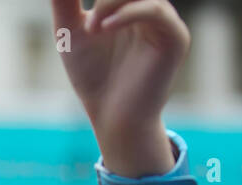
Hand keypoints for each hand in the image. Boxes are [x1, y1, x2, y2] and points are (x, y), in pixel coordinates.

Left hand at [51, 0, 189, 169]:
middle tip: (86, 21)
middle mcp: (151, 9)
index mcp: (131, 4)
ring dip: (110, 3)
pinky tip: (102, 28)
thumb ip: (66, 1)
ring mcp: (166, 21)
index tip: (82, 11)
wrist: (112, 117)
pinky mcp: (176, 38)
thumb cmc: (93, 77)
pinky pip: (154, 11)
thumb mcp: (71, 32)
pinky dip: (127, 13)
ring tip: (90, 28)